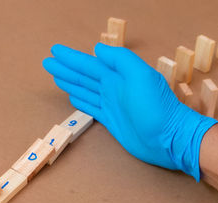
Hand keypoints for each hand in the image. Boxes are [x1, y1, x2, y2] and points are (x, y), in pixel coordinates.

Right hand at [42, 43, 217, 180]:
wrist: (169, 138)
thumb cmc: (157, 108)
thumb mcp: (141, 76)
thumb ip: (120, 60)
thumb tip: (98, 50)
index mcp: (118, 76)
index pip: (89, 64)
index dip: (71, 58)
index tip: (54, 51)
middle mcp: (113, 88)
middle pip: (84, 76)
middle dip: (66, 69)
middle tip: (47, 63)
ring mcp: (112, 105)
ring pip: (85, 91)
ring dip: (70, 83)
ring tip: (56, 77)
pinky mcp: (112, 122)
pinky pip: (92, 108)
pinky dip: (81, 102)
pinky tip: (72, 98)